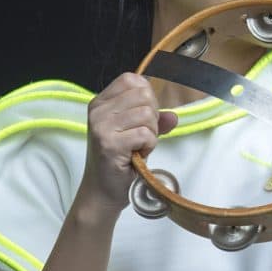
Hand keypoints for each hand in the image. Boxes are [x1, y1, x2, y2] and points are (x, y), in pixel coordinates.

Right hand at [81, 73, 177, 212]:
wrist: (102, 191)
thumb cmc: (119, 160)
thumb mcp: (135, 133)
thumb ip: (154, 120)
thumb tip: (173, 116)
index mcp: (101, 102)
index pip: (132, 79)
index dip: (147, 96)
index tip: (143, 117)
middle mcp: (98, 111)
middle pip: (143, 95)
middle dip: (152, 117)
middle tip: (142, 136)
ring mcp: (101, 127)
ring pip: (146, 113)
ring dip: (151, 133)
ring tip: (139, 146)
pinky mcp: (109, 144)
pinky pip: (145, 133)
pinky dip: (149, 145)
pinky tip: (138, 154)